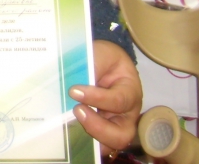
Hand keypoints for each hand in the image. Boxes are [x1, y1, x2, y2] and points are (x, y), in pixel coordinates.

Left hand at [69, 39, 142, 155]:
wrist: (100, 61)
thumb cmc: (104, 58)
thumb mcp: (100, 54)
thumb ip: (92, 66)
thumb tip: (74, 82)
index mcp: (130, 92)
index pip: (119, 101)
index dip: (97, 98)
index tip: (74, 91)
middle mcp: (127, 114)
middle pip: (122, 134)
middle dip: (98, 127)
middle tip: (77, 110)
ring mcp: (114, 125)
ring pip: (110, 144)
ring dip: (90, 135)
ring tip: (71, 120)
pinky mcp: (101, 130)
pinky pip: (96, 144)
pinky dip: (83, 140)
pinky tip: (68, 129)